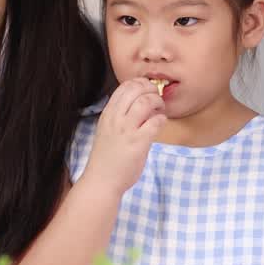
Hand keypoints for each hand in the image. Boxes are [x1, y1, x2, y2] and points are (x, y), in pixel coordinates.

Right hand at [79, 78, 165, 198]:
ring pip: (146, 102)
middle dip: (151, 89)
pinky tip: (160, 124)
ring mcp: (127, 130)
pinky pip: (155, 122)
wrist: (101, 181)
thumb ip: (119, 116)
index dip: (140, 83)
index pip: (124, 87)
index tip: (147, 89)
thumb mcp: (107, 130)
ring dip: (158, 102)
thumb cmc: (106, 158)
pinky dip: (161, 119)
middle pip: (136, 89)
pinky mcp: (138, 143)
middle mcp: (116, 119)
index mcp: (108, 114)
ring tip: (160, 110)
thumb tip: (137, 103)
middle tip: (157, 98)